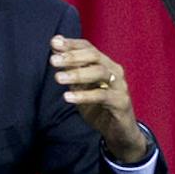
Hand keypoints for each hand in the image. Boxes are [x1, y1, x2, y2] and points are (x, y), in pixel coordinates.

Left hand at [50, 35, 148, 163]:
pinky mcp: (122, 102)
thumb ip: (70, 68)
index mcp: (105, 64)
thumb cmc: (98, 106)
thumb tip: (55, 46)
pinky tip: (67, 97)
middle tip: (53, 60)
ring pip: (99, 73)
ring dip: (77, 74)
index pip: (88, 47)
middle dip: (72, 57)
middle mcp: (114, 71)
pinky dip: (84, 95)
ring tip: (58, 78)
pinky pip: (102, 96)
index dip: (71, 44)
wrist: (118, 132)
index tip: (54, 42)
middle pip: (94, 56)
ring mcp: (120, 86)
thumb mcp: (80, 86)